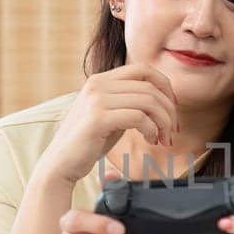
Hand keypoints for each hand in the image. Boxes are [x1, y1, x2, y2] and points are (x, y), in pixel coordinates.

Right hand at [41, 63, 179, 185]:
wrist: (61, 164)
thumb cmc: (89, 142)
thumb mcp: (111, 114)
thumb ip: (128, 101)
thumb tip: (161, 98)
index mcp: (101, 79)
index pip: (144, 69)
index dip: (165, 86)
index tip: (172, 109)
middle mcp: (98, 84)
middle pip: (151, 86)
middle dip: (169, 109)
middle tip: (172, 131)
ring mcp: (97, 99)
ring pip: (148, 101)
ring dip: (163, 122)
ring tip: (163, 139)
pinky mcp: (98, 118)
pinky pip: (139, 117)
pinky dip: (152, 129)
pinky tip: (151, 140)